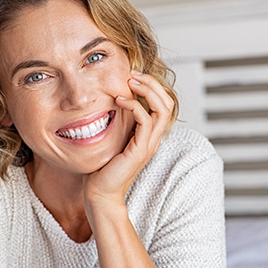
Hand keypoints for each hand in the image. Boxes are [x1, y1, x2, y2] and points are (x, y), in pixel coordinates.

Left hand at [83, 70, 174, 206]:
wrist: (100, 193)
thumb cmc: (102, 168)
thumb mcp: (112, 138)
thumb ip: (117, 122)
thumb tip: (108, 101)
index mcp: (148, 135)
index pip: (162, 104)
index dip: (151, 86)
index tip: (132, 76)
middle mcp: (153, 139)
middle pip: (168, 103)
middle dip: (152, 83)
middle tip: (133, 73)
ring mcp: (148, 145)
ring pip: (162, 109)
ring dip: (147, 90)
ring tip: (130, 81)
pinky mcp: (139, 151)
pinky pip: (146, 121)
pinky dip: (135, 105)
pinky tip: (120, 100)